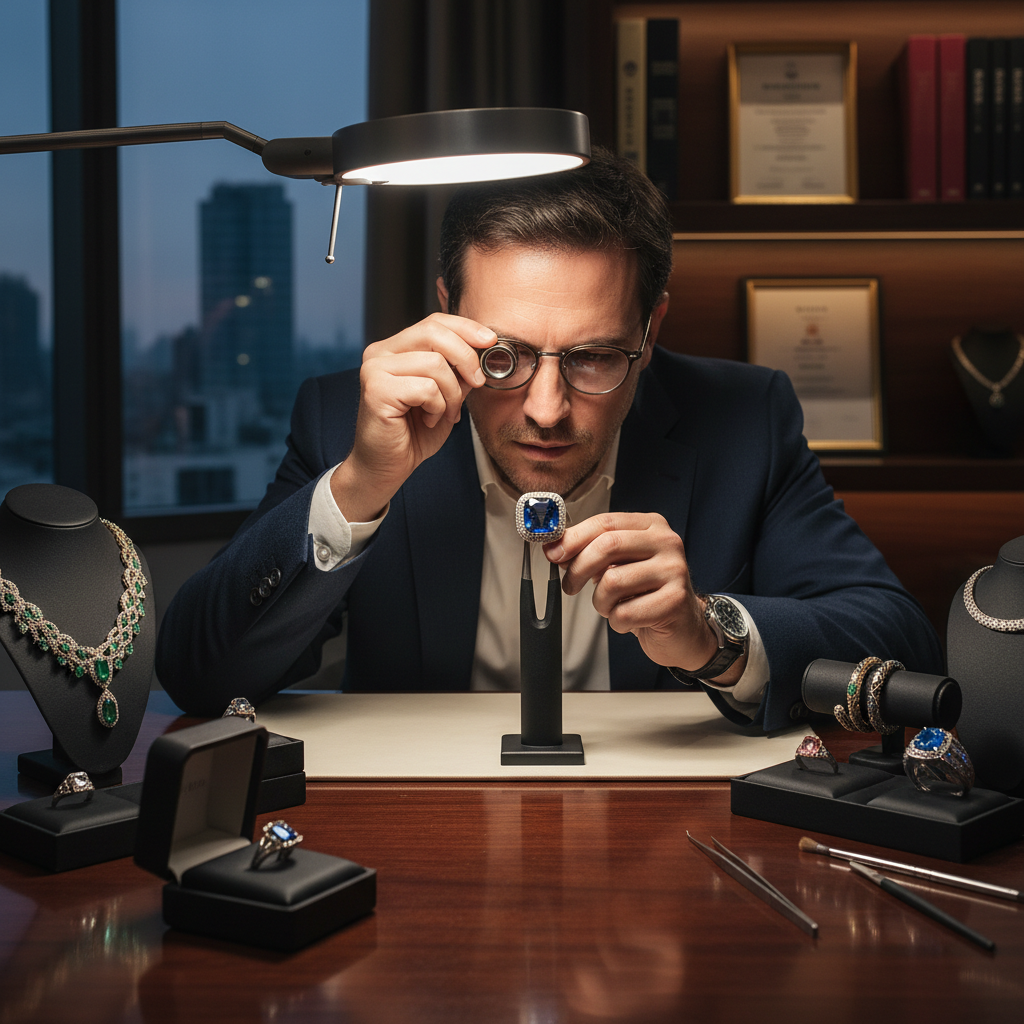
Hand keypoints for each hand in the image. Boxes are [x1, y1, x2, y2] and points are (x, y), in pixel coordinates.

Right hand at [331, 313, 495, 521]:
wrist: (387, 468)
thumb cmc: (413, 434)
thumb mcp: (446, 397)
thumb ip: (458, 373)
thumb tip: (483, 352)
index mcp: (394, 349)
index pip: (433, 322)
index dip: (465, 327)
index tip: (490, 340)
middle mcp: (379, 353)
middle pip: (433, 332)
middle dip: (466, 357)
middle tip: (477, 383)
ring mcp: (374, 369)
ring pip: (435, 363)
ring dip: (451, 393)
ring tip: (444, 413)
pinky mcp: (375, 390)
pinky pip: (425, 388)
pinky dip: (437, 407)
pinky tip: (428, 420)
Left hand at [545, 513, 744, 682]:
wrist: (683, 628)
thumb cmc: (646, 593)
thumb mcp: (618, 565)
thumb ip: (590, 551)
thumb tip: (554, 547)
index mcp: (651, 526)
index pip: (605, 522)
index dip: (573, 538)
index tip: (551, 552)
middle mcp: (667, 542)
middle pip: (607, 545)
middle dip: (578, 568)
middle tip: (569, 585)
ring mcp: (674, 570)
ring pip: (612, 582)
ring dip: (600, 602)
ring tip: (611, 606)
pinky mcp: (675, 601)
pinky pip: (625, 612)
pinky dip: (617, 621)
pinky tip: (629, 619)